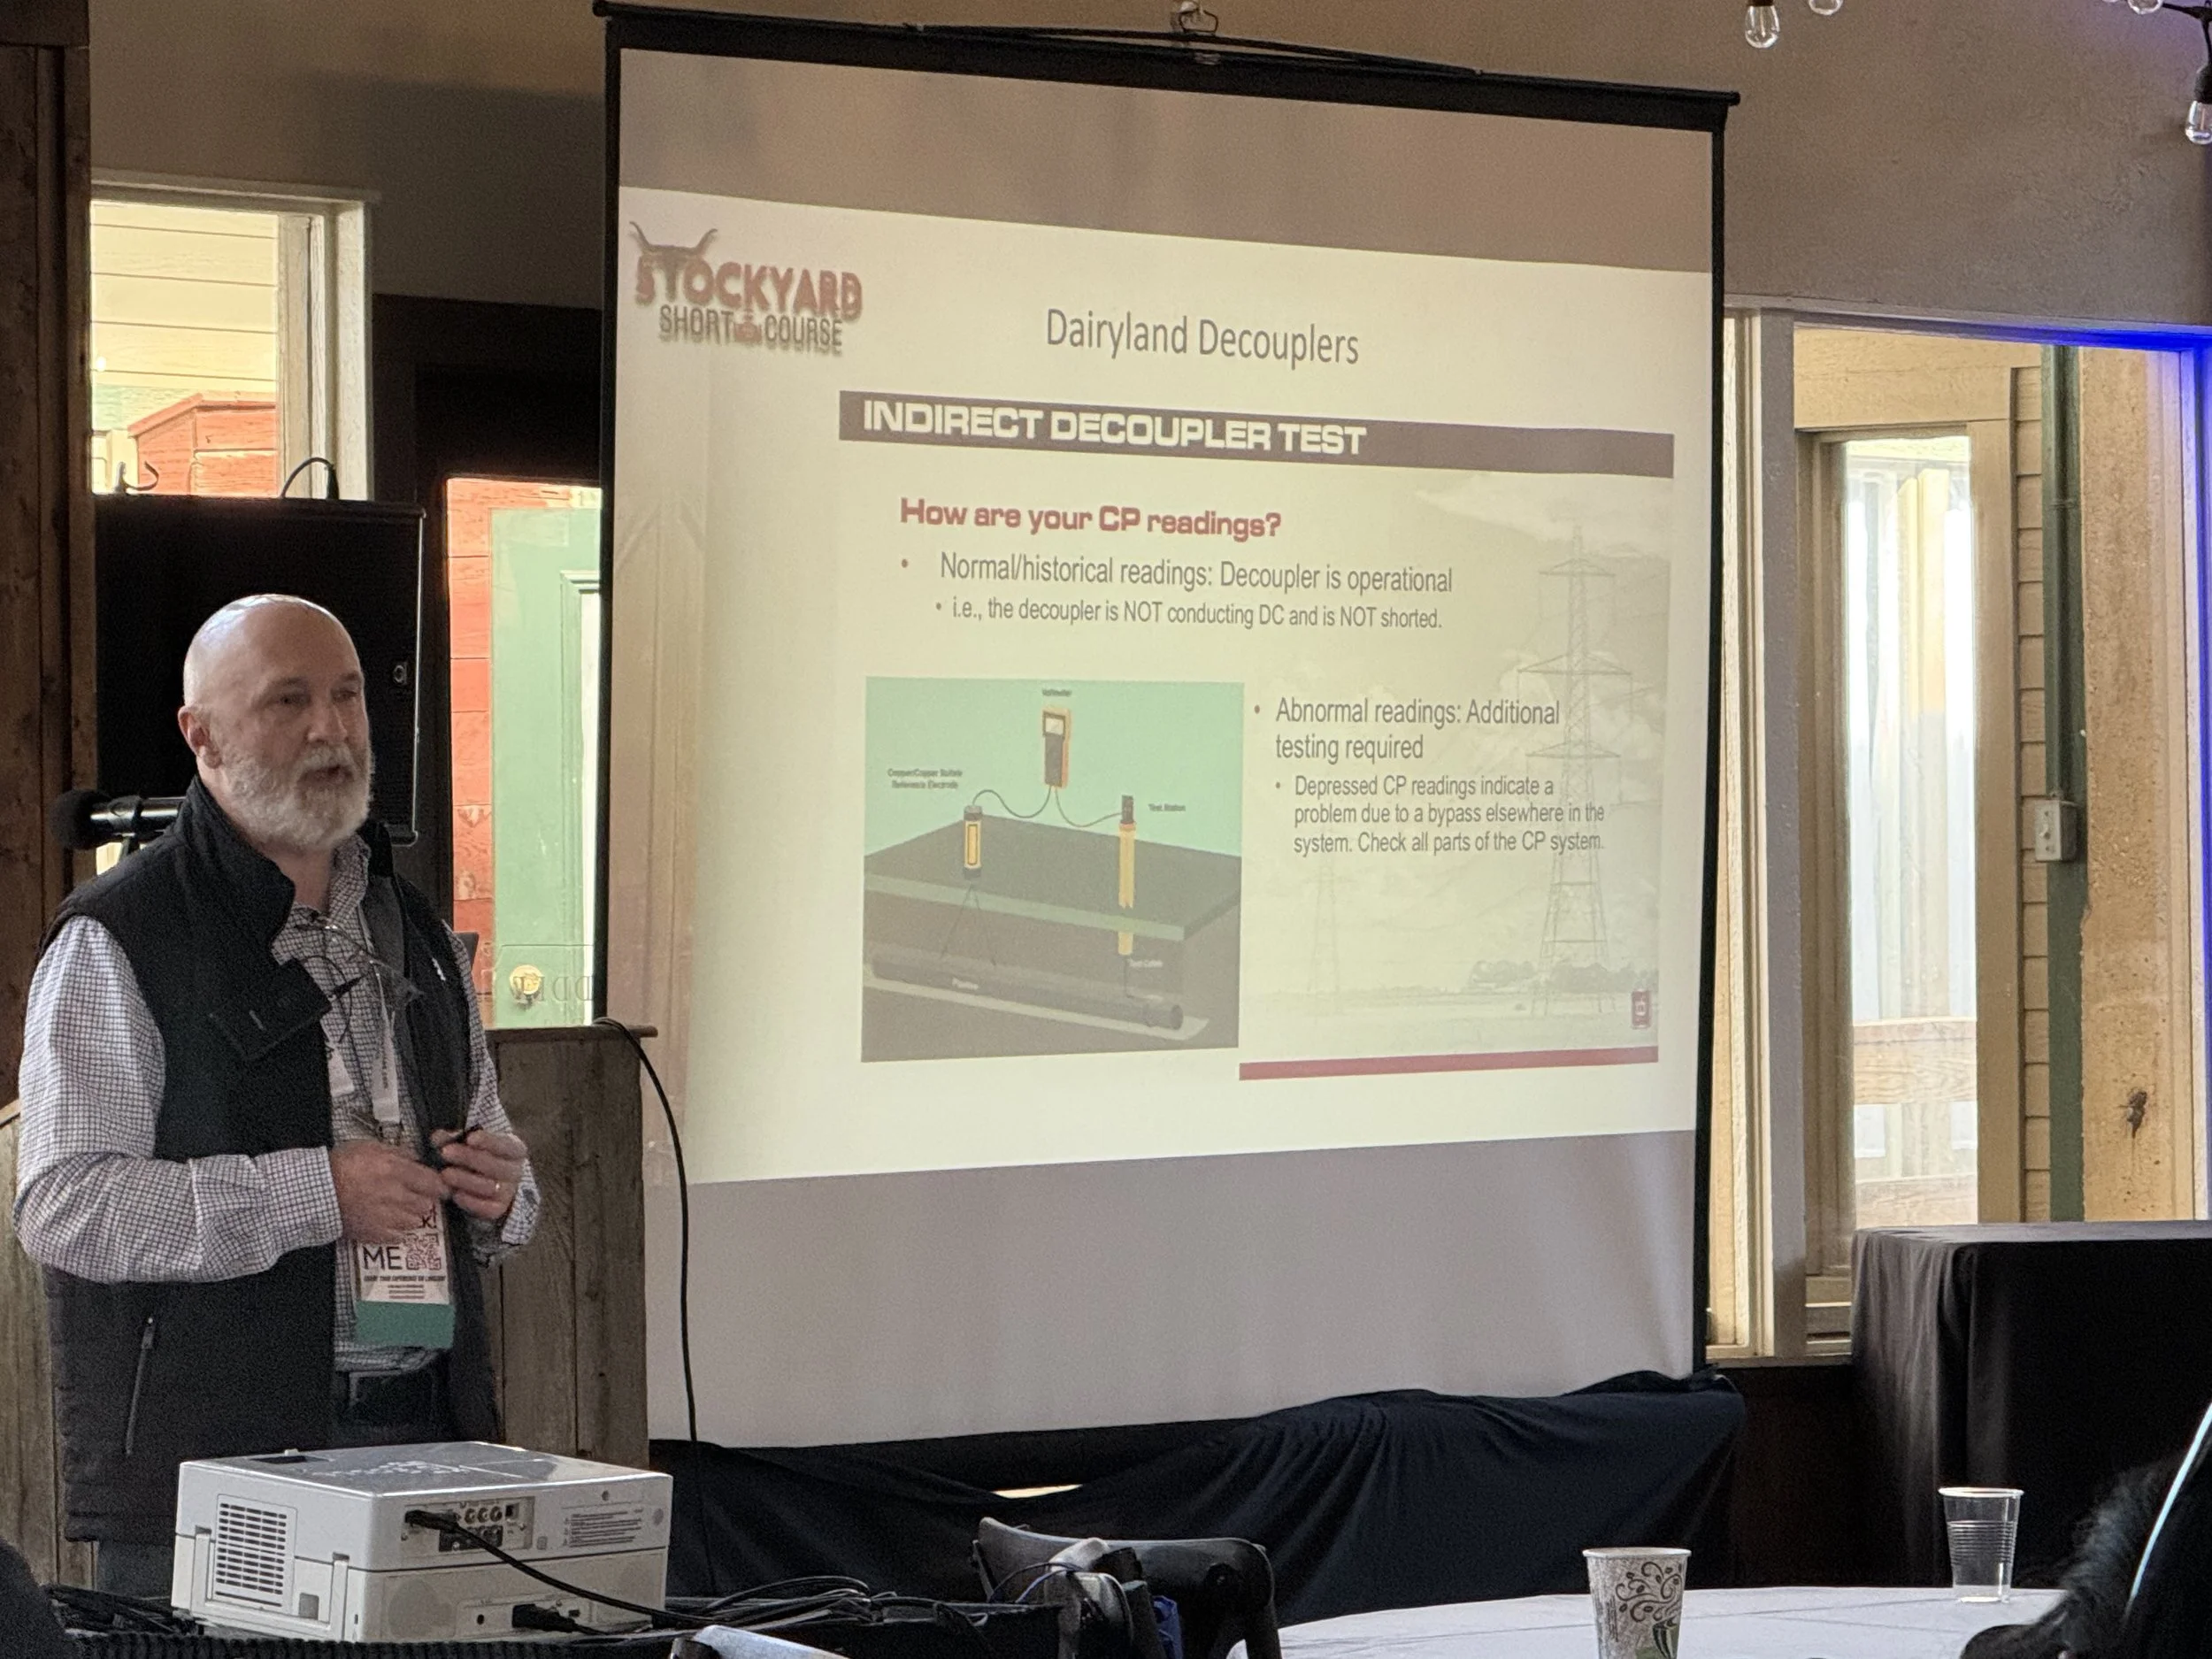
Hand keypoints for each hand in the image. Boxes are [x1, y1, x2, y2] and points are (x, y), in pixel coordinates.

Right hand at [331, 1140, 447, 1244]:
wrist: (316, 1192)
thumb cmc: (341, 1165)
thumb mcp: (370, 1147)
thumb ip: (399, 1152)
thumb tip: (418, 1159)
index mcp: (396, 1171)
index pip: (434, 1182)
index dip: (439, 1185)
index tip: (439, 1186)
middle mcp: (396, 1196)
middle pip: (427, 1204)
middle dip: (424, 1199)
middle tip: (414, 1195)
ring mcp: (387, 1218)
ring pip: (416, 1221)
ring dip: (411, 1215)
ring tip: (398, 1208)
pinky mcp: (376, 1234)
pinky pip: (399, 1236)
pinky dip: (397, 1230)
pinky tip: (387, 1221)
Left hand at [431, 1127, 527, 1222]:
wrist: (484, 1184)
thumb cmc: (477, 1157)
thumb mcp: (469, 1144)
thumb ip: (454, 1138)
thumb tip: (438, 1136)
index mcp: (514, 1150)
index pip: (506, 1145)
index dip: (489, 1141)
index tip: (469, 1138)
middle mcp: (515, 1171)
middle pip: (495, 1165)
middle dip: (469, 1158)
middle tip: (445, 1152)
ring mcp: (509, 1192)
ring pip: (490, 1187)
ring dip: (465, 1179)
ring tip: (445, 1174)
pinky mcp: (499, 1209)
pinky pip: (487, 1208)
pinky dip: (470, 1201)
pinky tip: (455, 1193)